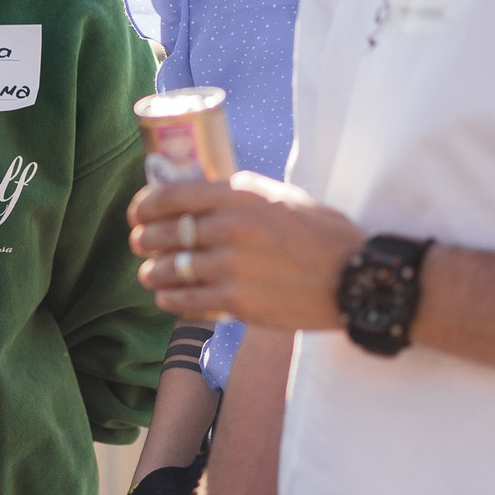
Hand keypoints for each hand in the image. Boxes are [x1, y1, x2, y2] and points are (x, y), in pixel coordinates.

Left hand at [129, 172, 362, 331]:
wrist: (357, 278)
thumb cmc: (324, 235)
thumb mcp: (282, 196)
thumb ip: (241, 195)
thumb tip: (202, 192)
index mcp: (239, 195)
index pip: (171, 196)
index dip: (145, 206)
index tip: (137, 214)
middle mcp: (229, 227)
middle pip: (164, 233)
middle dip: (144, 239)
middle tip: (140, 244)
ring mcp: (230, 266)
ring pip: (169, 269)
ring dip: (153, 272)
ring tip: (150, 274)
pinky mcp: (237, 302)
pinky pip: (186, 300)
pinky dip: (171, 298)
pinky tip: (167, 297)